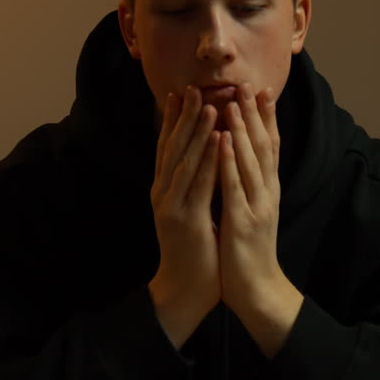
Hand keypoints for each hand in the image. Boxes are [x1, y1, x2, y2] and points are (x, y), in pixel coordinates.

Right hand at [148, 86, 222, 348]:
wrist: (184, 291)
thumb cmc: (194, 252)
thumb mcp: (191, 212)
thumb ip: (192, 187)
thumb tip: (201, 161)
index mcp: (165, 190)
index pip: (168, 148)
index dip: (173, 119)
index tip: (180, 92)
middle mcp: (163, 193)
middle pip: (172, 147)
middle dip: (183, 116)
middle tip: (192, 88)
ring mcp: (171, 205)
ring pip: (183, 160)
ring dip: (196, 132)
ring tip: (208, 105)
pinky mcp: (184, 219)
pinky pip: (197, 183)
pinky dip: (206, 160)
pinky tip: (216, 141)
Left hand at [216, 83, 288, 318]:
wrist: (258, 289)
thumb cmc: (249, 251)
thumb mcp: (252, 211)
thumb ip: (250, 186)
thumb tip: (243, 160)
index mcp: (267, 190)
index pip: (269, 147)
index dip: (265, 118)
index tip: (260, 90)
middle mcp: (267, 193)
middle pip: (263, 146)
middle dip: (255, 114)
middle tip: (248, 84)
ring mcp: (257, 206)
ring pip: (251, 161)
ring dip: (242, 131)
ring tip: (233, 104)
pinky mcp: (244, 222)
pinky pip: (236, 188)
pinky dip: (230, 163)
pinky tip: (223, 143)